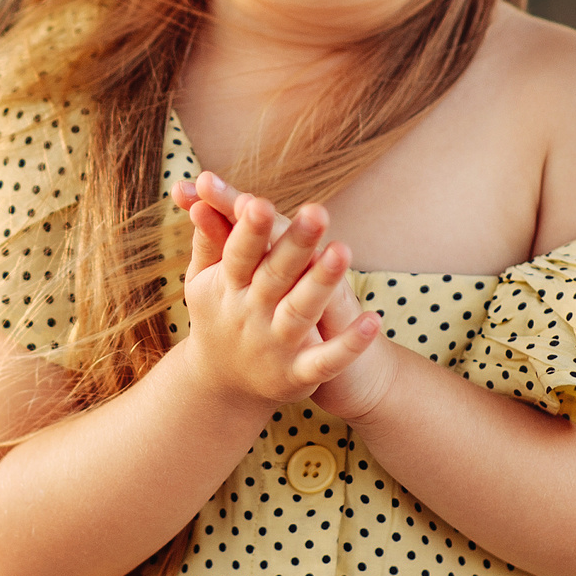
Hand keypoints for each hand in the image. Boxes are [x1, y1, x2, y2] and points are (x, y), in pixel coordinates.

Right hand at [171, 173, 378, 404]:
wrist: (223, 386)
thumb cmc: (220, 315)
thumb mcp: (205, 281)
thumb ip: (210, 238)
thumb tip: (201, 189)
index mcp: (227, 288)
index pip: (238, 253)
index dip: (249, 230)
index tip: (258, 202)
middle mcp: (250, 315)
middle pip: (274, 276)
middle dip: (294, 245)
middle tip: (317, 211)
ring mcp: (275, 346)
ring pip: (300, 311)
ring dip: (322, 283)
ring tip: (343, 250)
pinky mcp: (297, 375)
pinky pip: (327, 360)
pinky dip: (350, 344)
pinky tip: (374, 320)